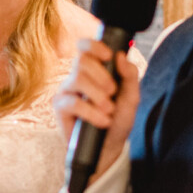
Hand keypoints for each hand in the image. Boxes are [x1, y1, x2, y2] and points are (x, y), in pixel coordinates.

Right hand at [54, 40, 139, 180]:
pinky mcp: (61, 108)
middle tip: (112, 92)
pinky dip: (91, 112)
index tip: (108, 56)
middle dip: (101, 75)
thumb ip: (130, 75)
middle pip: (81, 60)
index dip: (94, 46)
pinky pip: (72, 102)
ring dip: (97, 94)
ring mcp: (67, 91)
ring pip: (77, 78)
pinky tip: (103, 121)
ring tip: (108, 109)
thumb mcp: (131, 97)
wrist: (110, 146)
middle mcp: (77, 77)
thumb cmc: (118, 119)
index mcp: (94, 70)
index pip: (85, 47)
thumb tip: (120, 56)